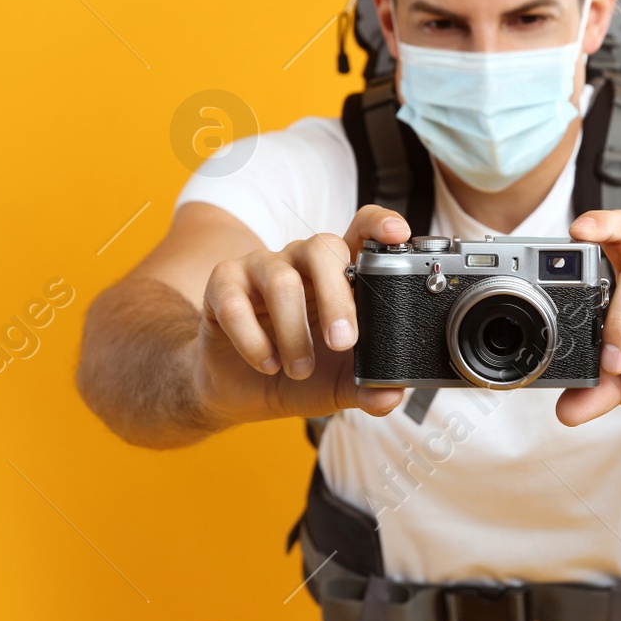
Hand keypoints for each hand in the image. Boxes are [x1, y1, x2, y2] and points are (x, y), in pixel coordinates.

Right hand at [195, 205, 409, 427]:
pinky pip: (235, 303)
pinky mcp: (223, 285)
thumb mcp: (337, 383)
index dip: (378, 224)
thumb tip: (391, 395)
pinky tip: (266, 364)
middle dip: (336, 297)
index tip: (397, 235)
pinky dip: (253, 341)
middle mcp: (300, 259)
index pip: (360, 230)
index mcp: (336, 272)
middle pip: (322, 248)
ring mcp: (260, 267)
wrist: (239, 389)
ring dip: (294, 333)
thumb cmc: (296, 371)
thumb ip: (366, 387)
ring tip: (298, 368)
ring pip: (282, 280)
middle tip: (342, 342)